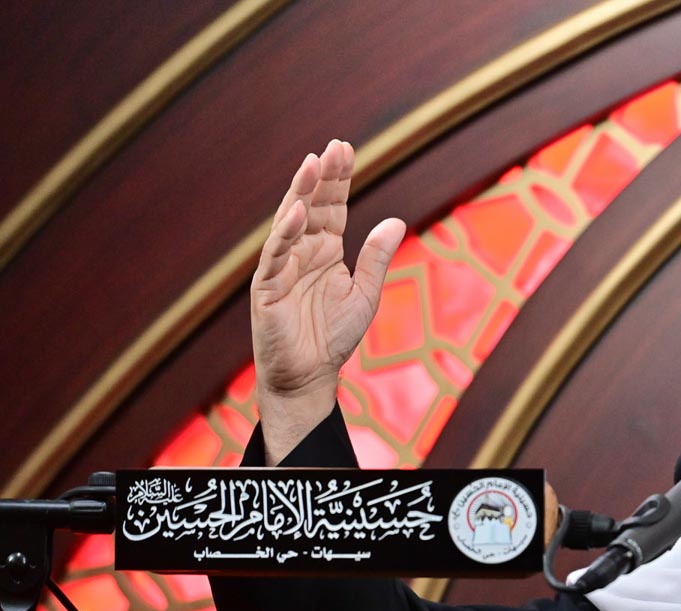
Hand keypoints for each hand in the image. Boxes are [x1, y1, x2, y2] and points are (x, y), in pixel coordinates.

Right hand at [251, 140, 405, 462]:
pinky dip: (285, 233)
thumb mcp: (365, 294)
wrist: (310, 376)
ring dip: (300, 192)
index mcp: (325, 249)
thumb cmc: (334, 337)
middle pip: (312, 205)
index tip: (346, 148)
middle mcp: (301, 251)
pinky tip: (297, 212)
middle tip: (335, 147)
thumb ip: (377, 258)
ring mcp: (281, 266)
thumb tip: (396, 220)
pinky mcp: (266, 287)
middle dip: (323, 176)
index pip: (332, 206)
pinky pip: (276, 255)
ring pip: (290, 222)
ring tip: (312, 164)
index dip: (338, 178)